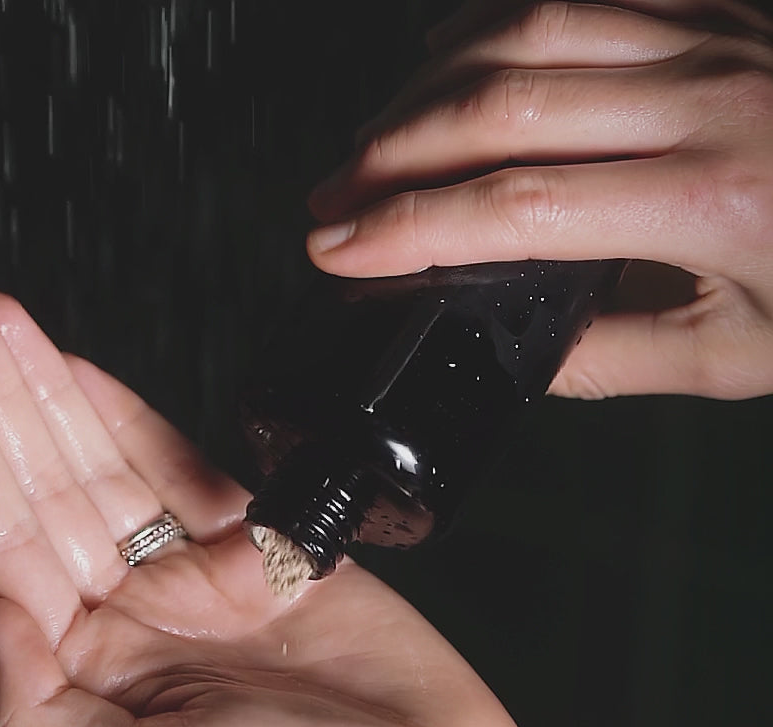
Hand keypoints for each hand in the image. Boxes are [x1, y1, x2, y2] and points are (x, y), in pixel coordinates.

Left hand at [0, 283, 605, 726]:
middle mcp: (137, 618)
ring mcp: (197, 577)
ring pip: (106, 465)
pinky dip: (133, 418)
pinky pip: (185, 468)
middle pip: (47, 488)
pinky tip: (85, 374)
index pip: (9, 545)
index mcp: (97, 673)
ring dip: (54, 391)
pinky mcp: (264, 547)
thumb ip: (39, 712)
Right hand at [306, 0, 772, 400]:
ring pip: (528, 32)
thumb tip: (515, 359)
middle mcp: (709, 98)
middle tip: (328, 199)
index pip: (517, 207)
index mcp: (713, 198)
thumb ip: (615, 357)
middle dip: (389, 155)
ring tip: (368, 142)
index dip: (407, 230)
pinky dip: (493, 26)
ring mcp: (713, 38)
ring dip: (426, 87)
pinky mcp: (716, 11)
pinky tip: (447, 60)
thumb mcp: (739, 354)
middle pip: (501, 102)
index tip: (337, 252)